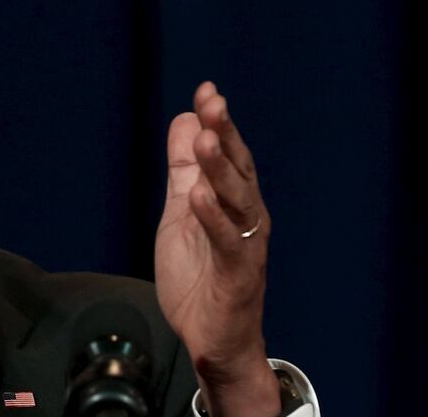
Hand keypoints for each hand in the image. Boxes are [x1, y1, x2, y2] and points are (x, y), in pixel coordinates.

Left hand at [155, 82, 280, 416]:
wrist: (211, 337)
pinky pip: (227, 243)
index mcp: (233, 201)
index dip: (218, 123)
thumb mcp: (181, 212)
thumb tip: (184, 119)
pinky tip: (198, 197)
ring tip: (204, 140)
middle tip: (213, 103)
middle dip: (225, 136)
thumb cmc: (200, 274)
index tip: (206, 90)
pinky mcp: (238, 275)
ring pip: (237, 201)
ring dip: (220, 170)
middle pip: (237, 170)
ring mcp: (244, 245)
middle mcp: (246, 217)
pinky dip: (213, 219)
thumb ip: (183, 170)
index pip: (228, 154)